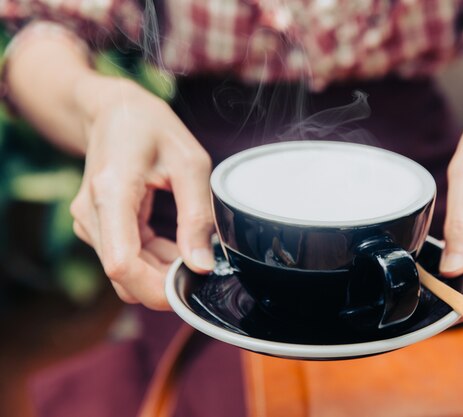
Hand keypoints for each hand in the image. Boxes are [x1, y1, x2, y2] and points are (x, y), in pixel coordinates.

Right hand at [70, 77, 213, 309]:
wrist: (114, 110)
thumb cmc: (152, 127)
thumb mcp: (189, 163)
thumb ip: (196, 216)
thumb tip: (201, 266)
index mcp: (111, 193)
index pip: (123, 265)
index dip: (156, 288)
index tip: (190, 289)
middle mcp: (90, 213)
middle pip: (123, 276)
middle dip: (164, 283)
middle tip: (202, 267)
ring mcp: (88, 222)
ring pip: (124, 272)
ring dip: (160, 271)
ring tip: (192, 246)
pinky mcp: (96, 226)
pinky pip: (124, 258)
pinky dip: (152, 259)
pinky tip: (176, 243)